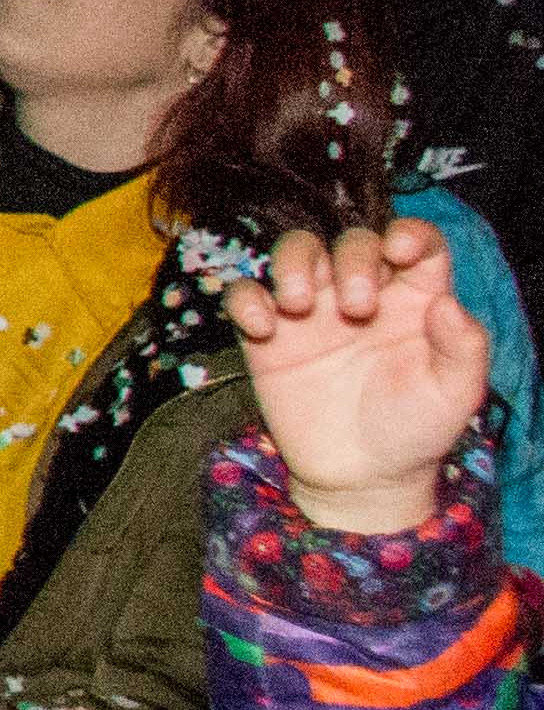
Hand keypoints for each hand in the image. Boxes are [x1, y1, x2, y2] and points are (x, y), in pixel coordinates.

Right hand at [229, 220, 495, 535]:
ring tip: (297, 305)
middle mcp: (362, 292)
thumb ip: (464, 349)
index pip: (417, 243)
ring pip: (296, 251)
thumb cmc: (414, 430)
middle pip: (352, 241)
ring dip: (294, 263)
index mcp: (414, 300)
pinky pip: (244, 294)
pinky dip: (246, 299)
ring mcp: (312, 310)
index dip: (409, 233)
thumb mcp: (454, 395)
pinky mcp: (267, 334)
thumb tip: (447, 304)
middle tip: (356, 308)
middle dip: (352, 260)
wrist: (358, 476)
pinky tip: (263, 328)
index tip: (400, 250)